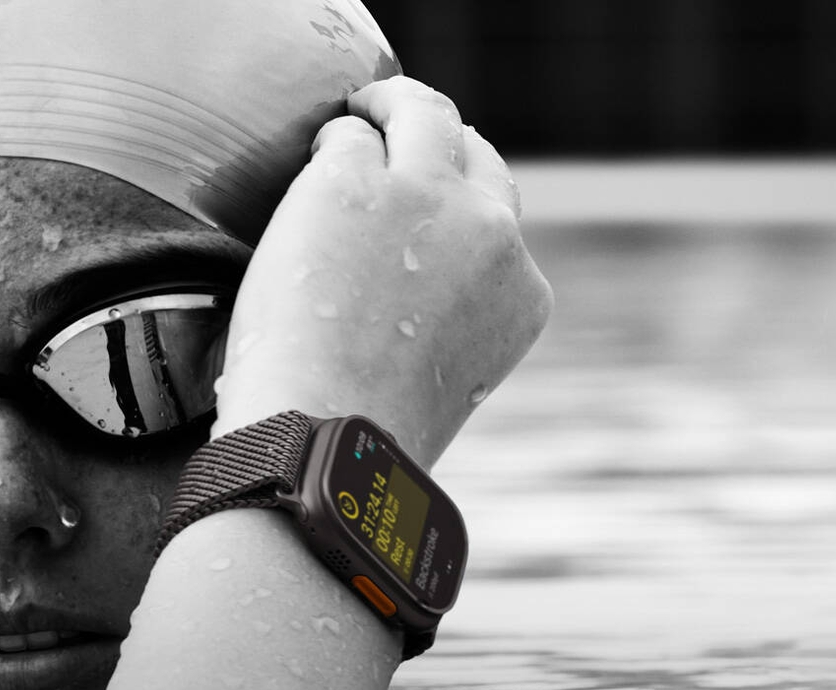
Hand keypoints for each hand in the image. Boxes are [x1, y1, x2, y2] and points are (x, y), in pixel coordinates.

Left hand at [214, 77, 552, 465]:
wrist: (320, 436)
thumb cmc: (361, 434)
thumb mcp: (442, 381)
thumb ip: (446, 322)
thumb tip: (406, 297)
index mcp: (521, 296)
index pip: (500, 227)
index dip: (461, 210)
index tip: (431, 207)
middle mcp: (490, 235)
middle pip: (475, 156)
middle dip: (442, 142)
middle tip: (399, 130)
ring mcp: (424, 199)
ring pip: (422, 116)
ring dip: (393, 106)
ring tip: (363, 109)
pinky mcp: (354, 181)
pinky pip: (347, 137)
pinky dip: (330, 144)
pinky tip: (314, 156)